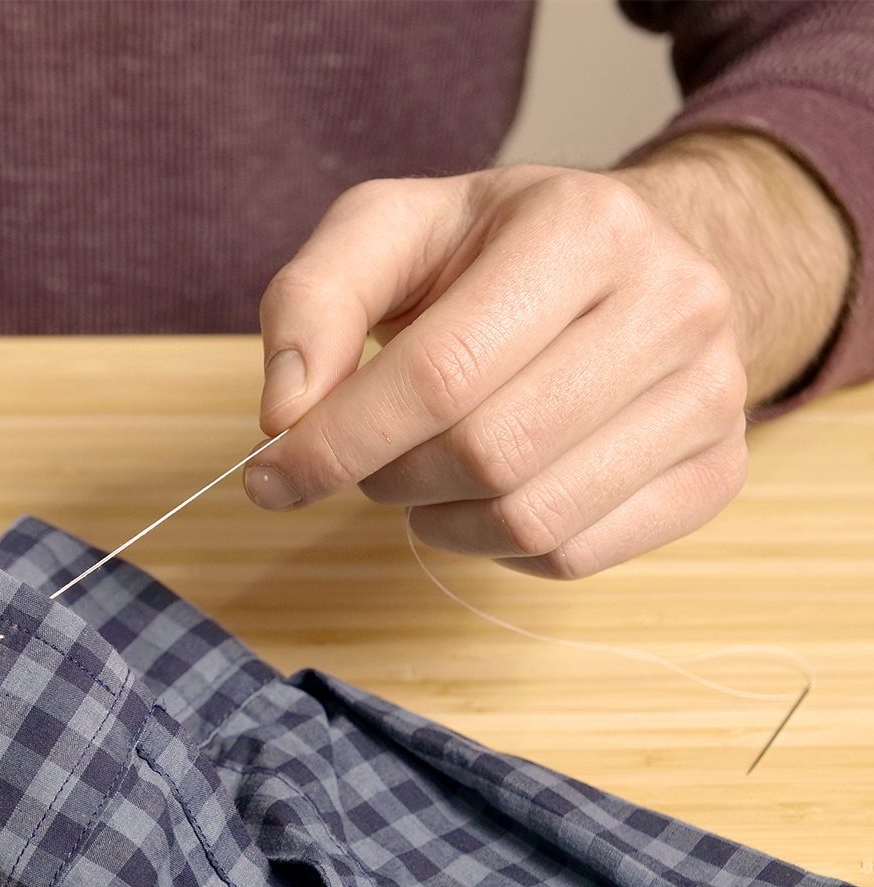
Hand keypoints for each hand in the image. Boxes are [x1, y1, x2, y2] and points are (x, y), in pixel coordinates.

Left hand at [246, 139, 849, 578]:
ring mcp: (714, 394)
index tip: (270, 474)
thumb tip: (284, 415)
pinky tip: (484, 495)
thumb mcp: (386, 232)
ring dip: (438, 520)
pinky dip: (499, 548)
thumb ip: (312, 302)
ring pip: (533, 520)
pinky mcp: (718, 472)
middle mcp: (673, 303)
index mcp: (583, 226)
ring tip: (419, 473)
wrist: (626, 262)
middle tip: (360, 460)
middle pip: (488, 453)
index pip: (441, 372)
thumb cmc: (486, 252)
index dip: (337, 441)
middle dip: (388, 477)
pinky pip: (577, 557)